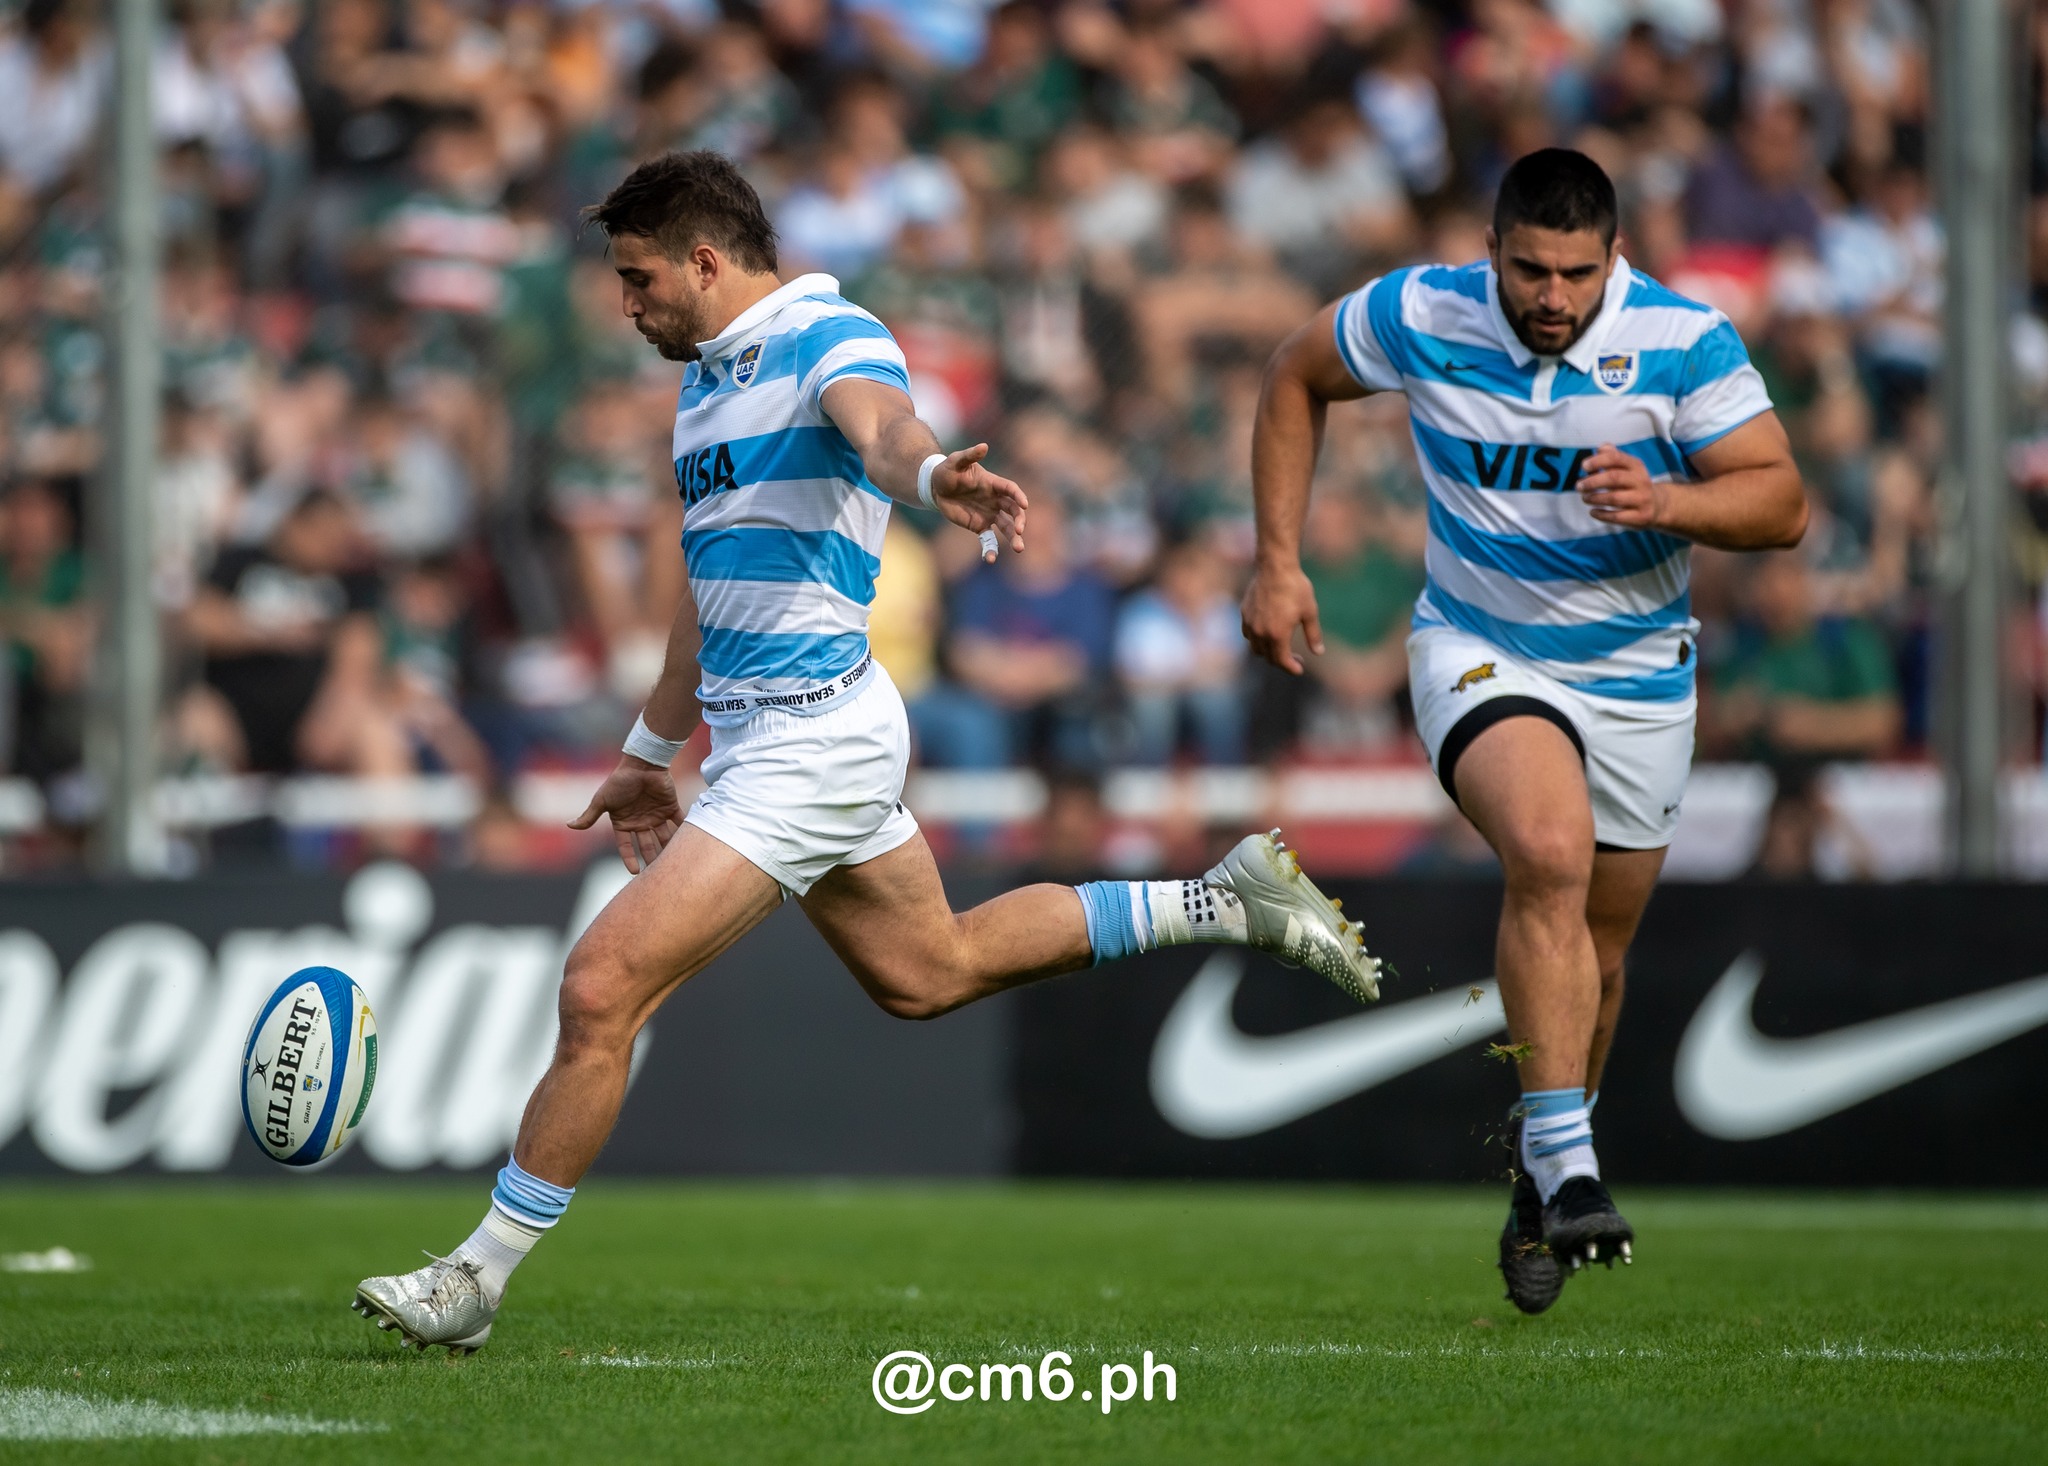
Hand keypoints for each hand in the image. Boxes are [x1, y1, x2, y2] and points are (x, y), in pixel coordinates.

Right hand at [568, 756, 684, 874]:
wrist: (641, 763)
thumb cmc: (619, 781)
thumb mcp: (602, 800)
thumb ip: (589, 815)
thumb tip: (569, 826)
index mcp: (624, 822)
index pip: (626, 845)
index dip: (630, 858)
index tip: (635, 872)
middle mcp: (640, 822)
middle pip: (647, 845)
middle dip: (651, 858)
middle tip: (656, 871)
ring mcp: (656, 815)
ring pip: (664, 837)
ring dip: (668, 848)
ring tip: (673, 862)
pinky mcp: (670, 807)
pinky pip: (679, 822)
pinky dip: (684, 831)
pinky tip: (689, 843)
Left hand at [931, 443, 1026, 559]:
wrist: (936, 487)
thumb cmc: (947, 470)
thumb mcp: (956, 461)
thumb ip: (970, 455)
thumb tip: (984, 446)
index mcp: (993, 484)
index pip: (1011, 490)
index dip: (1018, 496)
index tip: (1024, 505)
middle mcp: (995, 500)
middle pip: (1014, 510)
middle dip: (1019, 520)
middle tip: (1020, 530)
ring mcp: (989, 514)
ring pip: (1007, 527)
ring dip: (1014, 537)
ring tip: (1019, 548)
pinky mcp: (980, 526)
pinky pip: (988, 540)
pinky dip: (990, 550)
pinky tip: (990, 559)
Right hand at [1241, 559, 1322, 674]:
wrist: (1275, 566)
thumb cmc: (1295, 588)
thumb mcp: (1310, 612)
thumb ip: (1313, 635)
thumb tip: (1319, 652)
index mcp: (1278, 635)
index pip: (1282, 661)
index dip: (1292, 668)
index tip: (1300, 669)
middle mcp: (1260, 633)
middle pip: (1269, 658)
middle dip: (1283, 661)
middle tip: (1296, 658)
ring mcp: (1250, 624)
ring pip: (1256, 649)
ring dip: (1268, 652)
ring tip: (1281, 647)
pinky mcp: (1244, 614)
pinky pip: (1248, 635)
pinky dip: (1258, 640)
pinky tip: (1269, 632)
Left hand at [1577, 444, 1664, 528]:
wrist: (1657, 505)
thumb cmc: (1634, 484)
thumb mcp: (1628, 468)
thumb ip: (1613, 457)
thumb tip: (1600, 448)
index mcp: (1636, 466)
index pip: (1616, 458)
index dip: (1598, 461)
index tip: (1584, 466)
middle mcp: (1641, 481)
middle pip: (1614, 478)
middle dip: (1593, 482)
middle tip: (1579, 486)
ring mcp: (1642, 500)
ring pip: (1614, 498)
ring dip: (1594, 498)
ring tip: (1585, 498)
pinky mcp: (1640, 517)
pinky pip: (1617, 517)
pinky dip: (1601, 514)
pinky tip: (1593, 512)